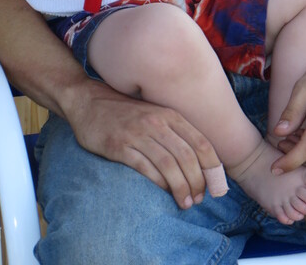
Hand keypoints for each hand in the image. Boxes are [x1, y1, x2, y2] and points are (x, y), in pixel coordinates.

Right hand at [65, 78, 220, 208]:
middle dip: (197, 182)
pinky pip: (145, 168)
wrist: (89, 102)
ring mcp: (138, 133)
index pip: (201, 143)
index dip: (212, 167)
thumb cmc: (127, 113)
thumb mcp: (156, 114)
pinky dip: (158, 183)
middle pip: (187, 156)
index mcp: (170, 115)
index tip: (216, 186)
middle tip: (198, 200)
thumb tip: (200, 163)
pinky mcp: (119, 146)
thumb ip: (175, 132)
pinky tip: (164, 193)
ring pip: (168, 164)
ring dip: (180, 187)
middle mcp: (157, 122)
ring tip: (185, 203)